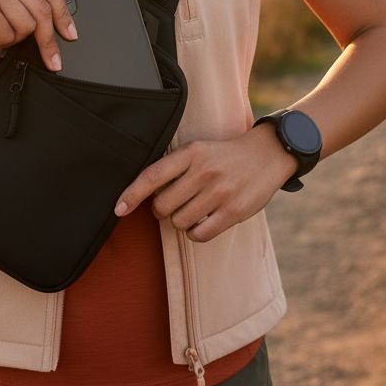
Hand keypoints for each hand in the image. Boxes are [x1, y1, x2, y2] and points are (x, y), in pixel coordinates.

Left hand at [113, 123, 297, 241]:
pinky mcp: (234, 211)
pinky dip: (195, 233)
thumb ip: (174, 167)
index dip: (131, 194)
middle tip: (172, 205)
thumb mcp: (199, 150)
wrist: (267, 154)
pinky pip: (199, 234)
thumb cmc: (224, 156)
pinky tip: (202, 223)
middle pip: (163, 205)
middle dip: (162, 210)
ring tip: (193, 210)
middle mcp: (204, 171)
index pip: (152, 175)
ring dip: (180, 222)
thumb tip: (143, 195)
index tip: (118, 209)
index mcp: (191, 153)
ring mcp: (220, 192)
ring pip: (180, 222)